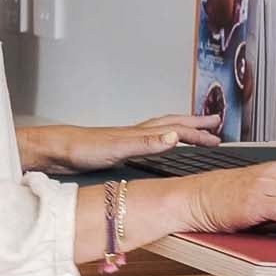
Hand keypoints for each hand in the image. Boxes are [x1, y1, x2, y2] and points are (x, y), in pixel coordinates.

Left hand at [48, 113, 222, 171]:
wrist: (57, 150)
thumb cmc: (83, 149)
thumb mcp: (119, 148)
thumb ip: (147, 143)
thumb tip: (175, 136)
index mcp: (141, 133)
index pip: (178, 129)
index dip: (199, 131)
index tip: (218, 133)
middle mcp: (136, 134)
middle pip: (173, 125)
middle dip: (195, 125)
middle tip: (215, 126)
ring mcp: (127, 140)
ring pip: (162, 130)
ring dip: (180, 129)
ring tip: (193, 132)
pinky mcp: (118, 149)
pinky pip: (149, 141)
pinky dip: (162, 140)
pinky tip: (159, 147)